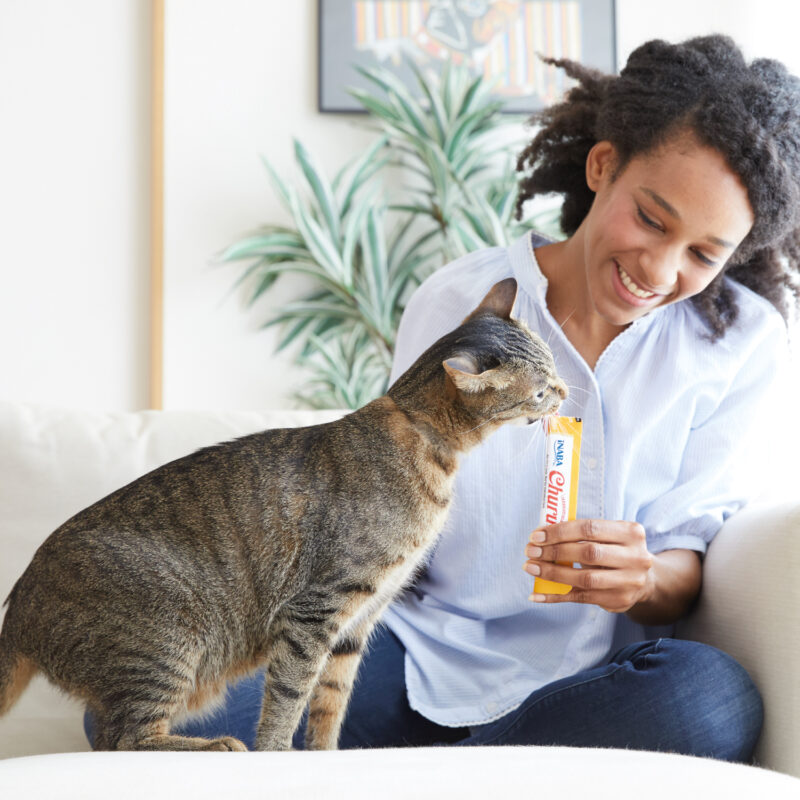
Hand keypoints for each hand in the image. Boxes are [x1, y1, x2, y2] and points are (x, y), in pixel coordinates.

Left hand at [523, 519, 654, 613]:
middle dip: (554, 551)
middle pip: (588, 553)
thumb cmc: (616, 550)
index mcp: (631, 532)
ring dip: (552, 573)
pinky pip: (580, 598)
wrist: (644, 579)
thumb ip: (582, 533)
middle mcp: (635, 557)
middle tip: (531, 551)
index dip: (560, 531)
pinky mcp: (617, 600)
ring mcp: (628, 581)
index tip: (536, 535)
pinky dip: (555, 596)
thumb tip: (542, 534)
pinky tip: (535, 594)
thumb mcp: (609, 535)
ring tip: (531, 568)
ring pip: (584, 578)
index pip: (589, 528)